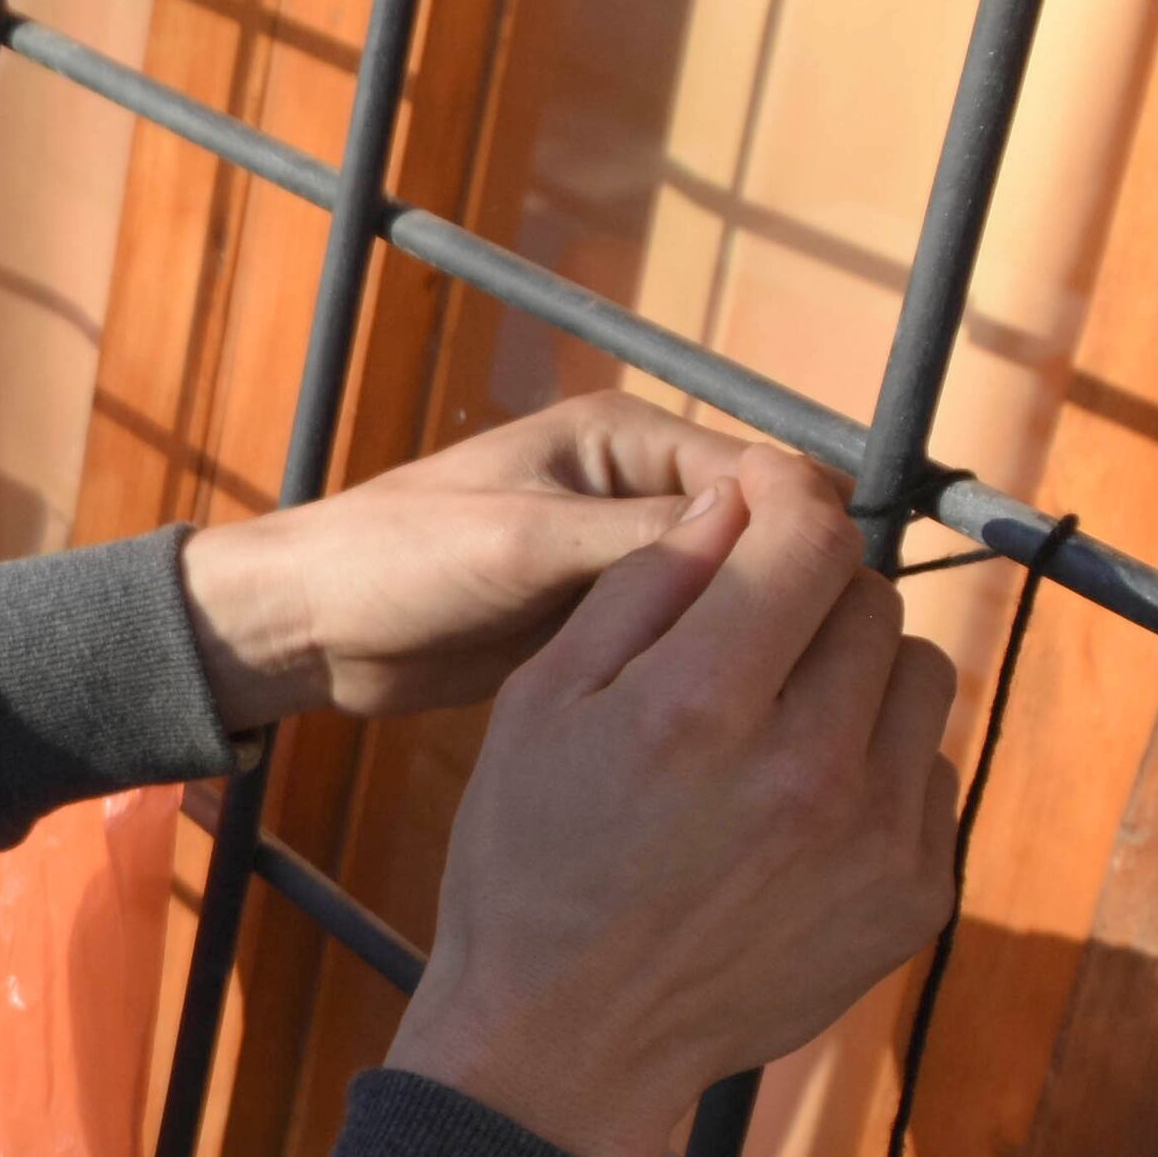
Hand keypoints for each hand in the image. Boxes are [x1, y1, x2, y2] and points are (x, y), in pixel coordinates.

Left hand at [178, 393, 781, 726]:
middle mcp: (633, 487)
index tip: (849, 603)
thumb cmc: (397, 560)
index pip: (762, 472)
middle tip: (835, 669)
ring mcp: (617, 555)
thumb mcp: (526, 544)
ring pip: (724, 592)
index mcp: (622, 438)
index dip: (812, 532)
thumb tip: (774, 527)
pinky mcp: (597, 617)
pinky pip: (680, 635)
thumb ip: (643, 536)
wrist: (308, 626)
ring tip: (801, 700)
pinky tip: (743, 718)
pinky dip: (709, 663)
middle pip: (756, 535)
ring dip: (754, 633)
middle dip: (791, 589)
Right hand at [386, 455, 961, 1156]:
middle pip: (868, 602)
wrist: (567, 1040)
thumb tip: (733, 505)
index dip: (784, 492)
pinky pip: (928, 772)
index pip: (807, 538)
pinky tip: (795, 803)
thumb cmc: (532, 862)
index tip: (761, 492)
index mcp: (701, 708)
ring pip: (919, 678)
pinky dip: (874, 762)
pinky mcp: (915, 897)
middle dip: (810, 590)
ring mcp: (877, 839)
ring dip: (857, 672)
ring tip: (777, 717)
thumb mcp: (540, 705)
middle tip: (747, 629)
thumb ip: (643, 591)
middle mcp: (809, 767)